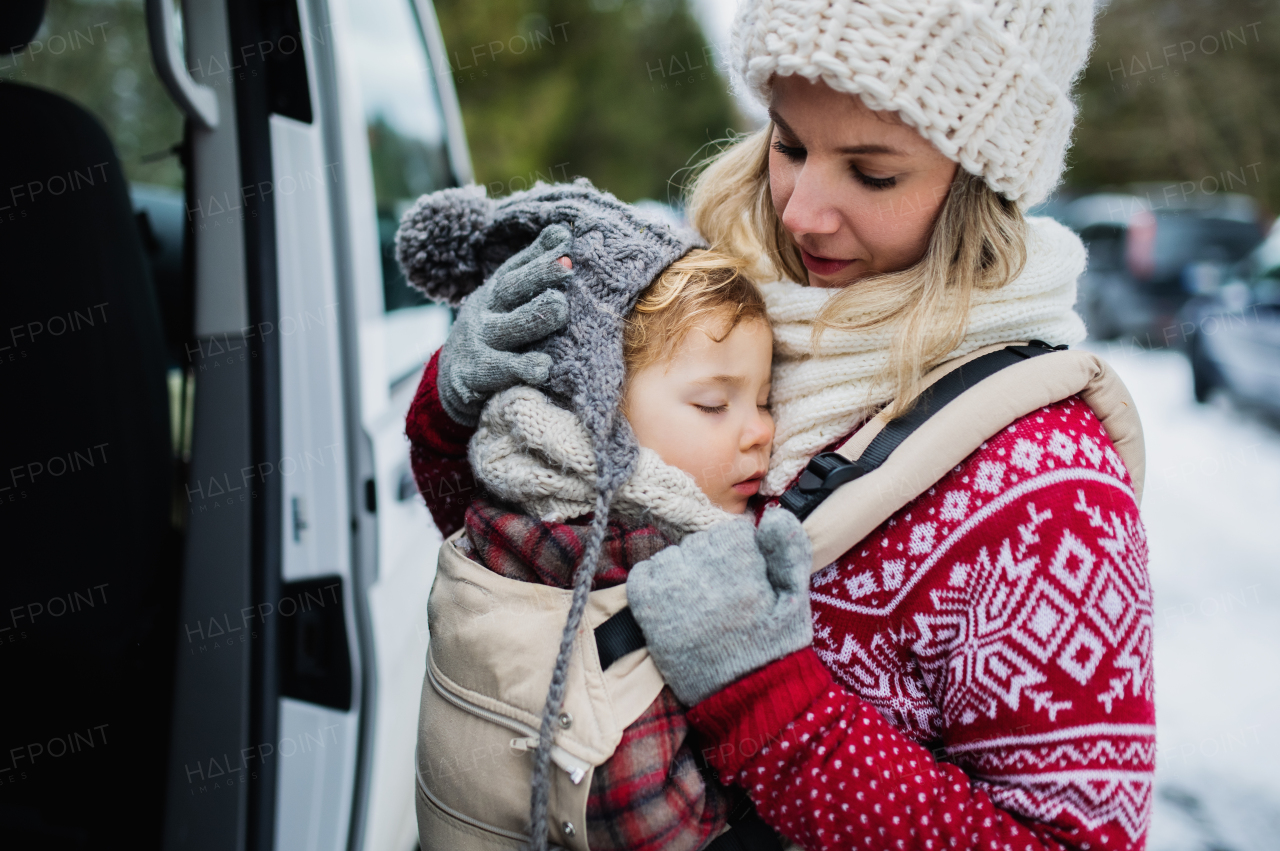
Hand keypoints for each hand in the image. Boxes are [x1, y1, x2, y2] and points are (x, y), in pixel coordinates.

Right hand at [437, 225, 572, 425]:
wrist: (454, 379)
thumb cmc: (494, 330)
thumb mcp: (506, 298)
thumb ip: (532, 268)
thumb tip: (563, 230)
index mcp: (496, 293)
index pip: (517, 267)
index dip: (539, 253)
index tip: (564, 237)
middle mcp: (485, 314)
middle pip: (510, 290)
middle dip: (538, 276)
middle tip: (567, 268)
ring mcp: (479, 344)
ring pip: (507, 329)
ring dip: (535, 318)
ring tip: (561, 308)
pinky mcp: (474, 376)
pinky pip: (501, 371)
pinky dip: (521, 368)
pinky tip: (543, 367)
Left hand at [627, 507, 813, 705]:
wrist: (748, 694)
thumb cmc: (773, 644)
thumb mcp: (796, 596)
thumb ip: (789, 551)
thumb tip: (773, 514)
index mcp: (743, 568)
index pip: (730, 532)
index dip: (737, 553)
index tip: (742, 575)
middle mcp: (706, 576)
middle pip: (699, 544)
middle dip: (710, 562)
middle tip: (720, 593)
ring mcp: (675, 594)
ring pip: (670, 556)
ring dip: (681, 571)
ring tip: (698, 601)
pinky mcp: (652, 614)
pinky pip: (643, 576)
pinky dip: (653, 582)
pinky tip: (671, 601)